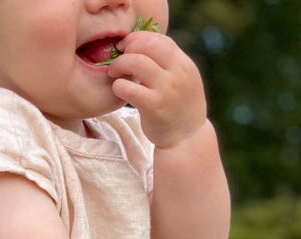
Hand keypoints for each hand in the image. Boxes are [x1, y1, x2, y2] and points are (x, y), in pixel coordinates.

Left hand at [106, 31, 206, 148]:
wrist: (187, 138)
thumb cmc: (179, 107)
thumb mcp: (182, 80)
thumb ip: (167, 63)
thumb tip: (141, 45)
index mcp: (184, 64)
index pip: (160, 39)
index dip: (139, 38)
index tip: (126, 45)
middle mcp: (178, 74)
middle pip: (148, 46)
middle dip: (128, 48)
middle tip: (118, 59)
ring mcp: (166, 90)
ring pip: (137, 63)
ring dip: (119, 64)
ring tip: (114, 73)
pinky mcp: (153, 107)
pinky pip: (129, 88)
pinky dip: (118, 86)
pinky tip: (118, 90)